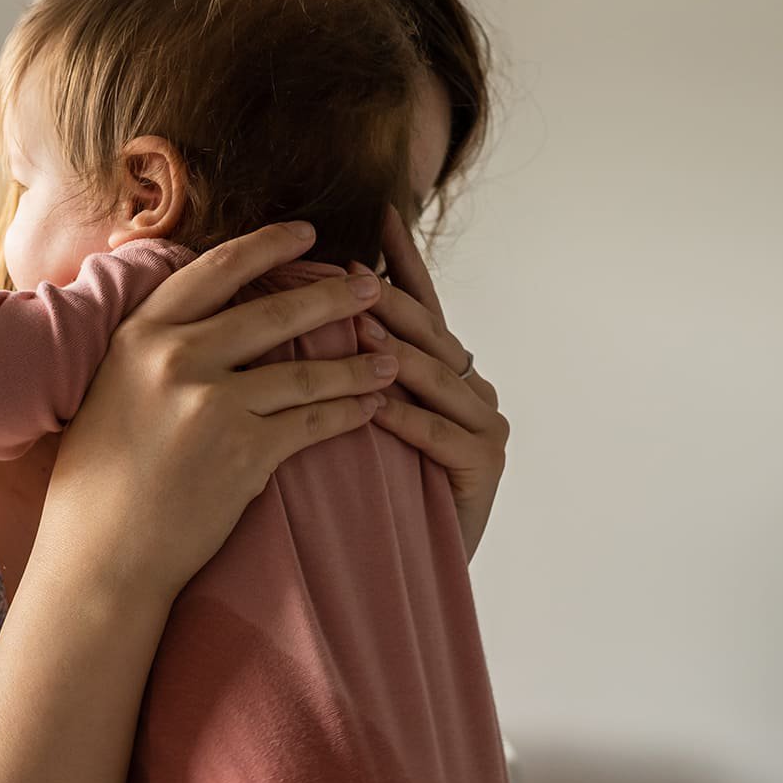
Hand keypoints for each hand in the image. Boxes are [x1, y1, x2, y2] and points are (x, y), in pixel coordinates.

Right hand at [39, 222, 397, 603]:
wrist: (100, 553)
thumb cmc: (100, 479)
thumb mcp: (112, 389)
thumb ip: (154, 349)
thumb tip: (201, 317)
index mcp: (141, 334)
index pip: (217, 268)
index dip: (268, 245)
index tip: (307, 235)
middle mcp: (177, 358)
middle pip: (275, 312)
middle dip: (335, 296)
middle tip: (373, 285)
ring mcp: (213, 405)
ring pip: (306, 371)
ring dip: (358, 363)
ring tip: (393, 358)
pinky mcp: (244, 453)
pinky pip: (313, 422)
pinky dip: (349, 414)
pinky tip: (372, 409)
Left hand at [349, 205, 507, 561]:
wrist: (399, 568)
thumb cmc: (367, 489)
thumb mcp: (352, 411)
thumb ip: (344, 362)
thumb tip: (297, 302)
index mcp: (442, 369)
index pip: (422, 304)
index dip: (403, 262)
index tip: (381, 214)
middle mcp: (470, 387)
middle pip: (428, 335)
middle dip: (391, 306)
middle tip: (351, 279)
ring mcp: (484, 424)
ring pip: (436, 380)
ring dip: (397, 357)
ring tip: (361, 334)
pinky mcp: (485, 465)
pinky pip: (439, 435)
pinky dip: (407, 421)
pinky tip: (375, 408)